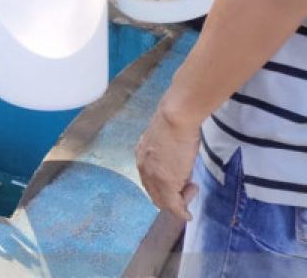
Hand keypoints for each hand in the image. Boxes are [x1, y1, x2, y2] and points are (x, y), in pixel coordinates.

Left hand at [136, 102, 201, 221]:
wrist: (176, 118)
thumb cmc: (176, 123)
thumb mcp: (166, 141)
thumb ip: (165, 154)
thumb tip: (176, 161)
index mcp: (142, 156)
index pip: (150, 181)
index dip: (164, 187)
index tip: (180, 187)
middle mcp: (143, 168)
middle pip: (154, 193)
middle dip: (171, 197)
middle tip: (189, 188)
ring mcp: (153, 176)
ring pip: (163, 201)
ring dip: (178, 202)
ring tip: (192, 189)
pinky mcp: (165, 182)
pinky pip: (172, 205)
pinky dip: (180, 212)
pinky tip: (187, 215)